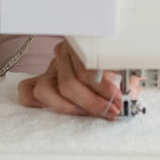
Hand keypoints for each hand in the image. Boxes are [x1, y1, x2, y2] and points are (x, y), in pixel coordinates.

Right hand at [17, 40, 137, 119]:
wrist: (95, 45)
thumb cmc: (109, 59)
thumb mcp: (122, 63)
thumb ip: (128, 77)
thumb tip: (132, 95)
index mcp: (81, 46)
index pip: (87, 68)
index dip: (104, 89)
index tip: (119, 100)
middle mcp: (62, 56)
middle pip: (69, 83)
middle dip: (92, 103)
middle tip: (110, 112)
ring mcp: (50, 68)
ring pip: (46, 90)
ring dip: (69, 107)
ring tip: (88, 114)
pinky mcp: (40, 80)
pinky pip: (27, 91)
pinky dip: (36, 102)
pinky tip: (53, 109)